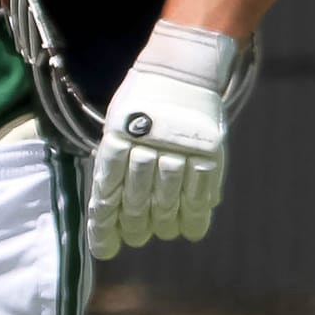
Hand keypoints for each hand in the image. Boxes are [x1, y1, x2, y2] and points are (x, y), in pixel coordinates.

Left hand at [87, 22, 238, 260]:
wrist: (182, 66)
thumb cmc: (142, 100)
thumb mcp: (116, 123)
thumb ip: (114, 161)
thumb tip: (109, 205)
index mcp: (119, 136)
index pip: (108, 188)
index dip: (105, 222)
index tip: (104, 247)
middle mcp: (148, 144)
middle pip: (138, 197)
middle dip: (134, 225)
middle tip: (135, 239)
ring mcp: (180, 146)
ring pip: (169, 196)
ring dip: (164, 222)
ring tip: (161, 233)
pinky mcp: (209, 147)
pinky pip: (202, 187)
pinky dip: (197, 212)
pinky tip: (192, 228)